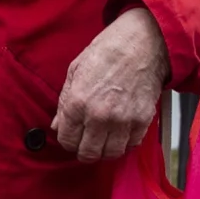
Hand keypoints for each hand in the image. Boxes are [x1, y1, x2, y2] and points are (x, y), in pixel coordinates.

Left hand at [47, 5, 168, 160]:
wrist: (141, 43)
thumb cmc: (107, 51)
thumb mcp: (75, 70)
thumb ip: (64, 102)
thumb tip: (58, 125)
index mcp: (77, 102)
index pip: (67, 140)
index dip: (67, 141)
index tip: (71, 137)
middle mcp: (98, 116)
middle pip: (88, 153)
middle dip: (84, 150)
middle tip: (86, 141)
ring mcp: (122, 121)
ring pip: (110, 154)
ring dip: (105, 149)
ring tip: (103, 137)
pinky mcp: (142, 121)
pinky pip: (131, 145)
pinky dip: (125, 142)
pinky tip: (120, 130)